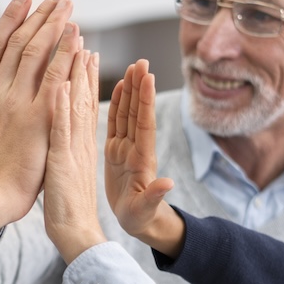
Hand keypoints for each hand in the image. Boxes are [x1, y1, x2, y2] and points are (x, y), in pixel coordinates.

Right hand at [0, 0, 77, 236]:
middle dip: (38, 13)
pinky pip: (55, 78)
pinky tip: (77, 36)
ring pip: (37, 52)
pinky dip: (66, 54)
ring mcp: (18, 102)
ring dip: (54, 24)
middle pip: (19, 41)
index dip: (11, 18)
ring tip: (68, 3)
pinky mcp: (38, 119)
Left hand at [43, 47, 106, 262]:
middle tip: (75, 20)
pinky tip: (59, 82)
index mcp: (77, 137)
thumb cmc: (67, 207)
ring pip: (74, 100)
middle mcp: (78, 136)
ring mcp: (71, 147)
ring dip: (74, 68)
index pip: (76, 93)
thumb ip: (65, 141)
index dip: (76, 64)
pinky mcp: (62, 162)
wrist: (77, 234)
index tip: (75, 36)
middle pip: (78, 88)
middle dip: (77, 52)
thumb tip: (59, 123)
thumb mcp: (66, 167)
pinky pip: (61, 129)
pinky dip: (61, 105)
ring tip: (75, 37)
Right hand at [104, 60, 182, 257]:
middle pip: (138, 112)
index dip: (145, 101)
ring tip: (132, 67)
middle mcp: (135, 149)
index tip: (148, 78)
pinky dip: (118, 105)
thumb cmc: (141, 218)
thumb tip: (168, 183)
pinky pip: (116, 124)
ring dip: (130, 90)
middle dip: (139, 87)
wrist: (138, 222)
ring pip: (128, 114)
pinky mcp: (115, 152)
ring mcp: (126, 149)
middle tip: (141, 61)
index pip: (144, 125)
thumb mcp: (145, 210)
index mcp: (142, 159)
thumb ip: (154, 195)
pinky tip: (119, 88)